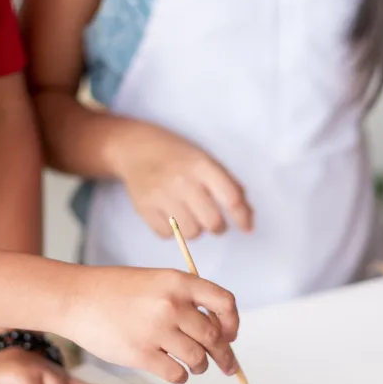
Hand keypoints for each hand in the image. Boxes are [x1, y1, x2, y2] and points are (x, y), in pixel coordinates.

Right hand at [61, 266, 239, 383]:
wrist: (76, 298)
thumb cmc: (114, 291)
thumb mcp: (155, 280)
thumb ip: (184, 299)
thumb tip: (216, 331)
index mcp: (178, 282)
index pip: (224, 303)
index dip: (232, 323)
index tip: (230, 335)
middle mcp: (171, 305)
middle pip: (214, 337)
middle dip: (224, 355)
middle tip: (227, 366)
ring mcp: (156, 330)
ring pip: (198, 358)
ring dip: (200, 366)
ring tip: (194, 365)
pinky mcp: (141, 354)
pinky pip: (177, 373)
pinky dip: (180, 376)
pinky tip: (174, 370)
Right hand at [113, 122, 253, 239]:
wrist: (135, 148)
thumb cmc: (177, 156)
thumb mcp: (205, 160)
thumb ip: (228, 185)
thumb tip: (248, 216)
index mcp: (201, 165)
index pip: (231, 199)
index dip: (242, 217)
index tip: (246, 228)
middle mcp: (181, 180)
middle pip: (212, 221)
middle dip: (217, 226)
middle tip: (214, 222)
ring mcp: (161, 195)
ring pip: (191, 233)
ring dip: (196, 230)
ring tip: (191, 218)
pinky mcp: (143, 207)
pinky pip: (167, 235)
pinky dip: (173, 232)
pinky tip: (172, 217)